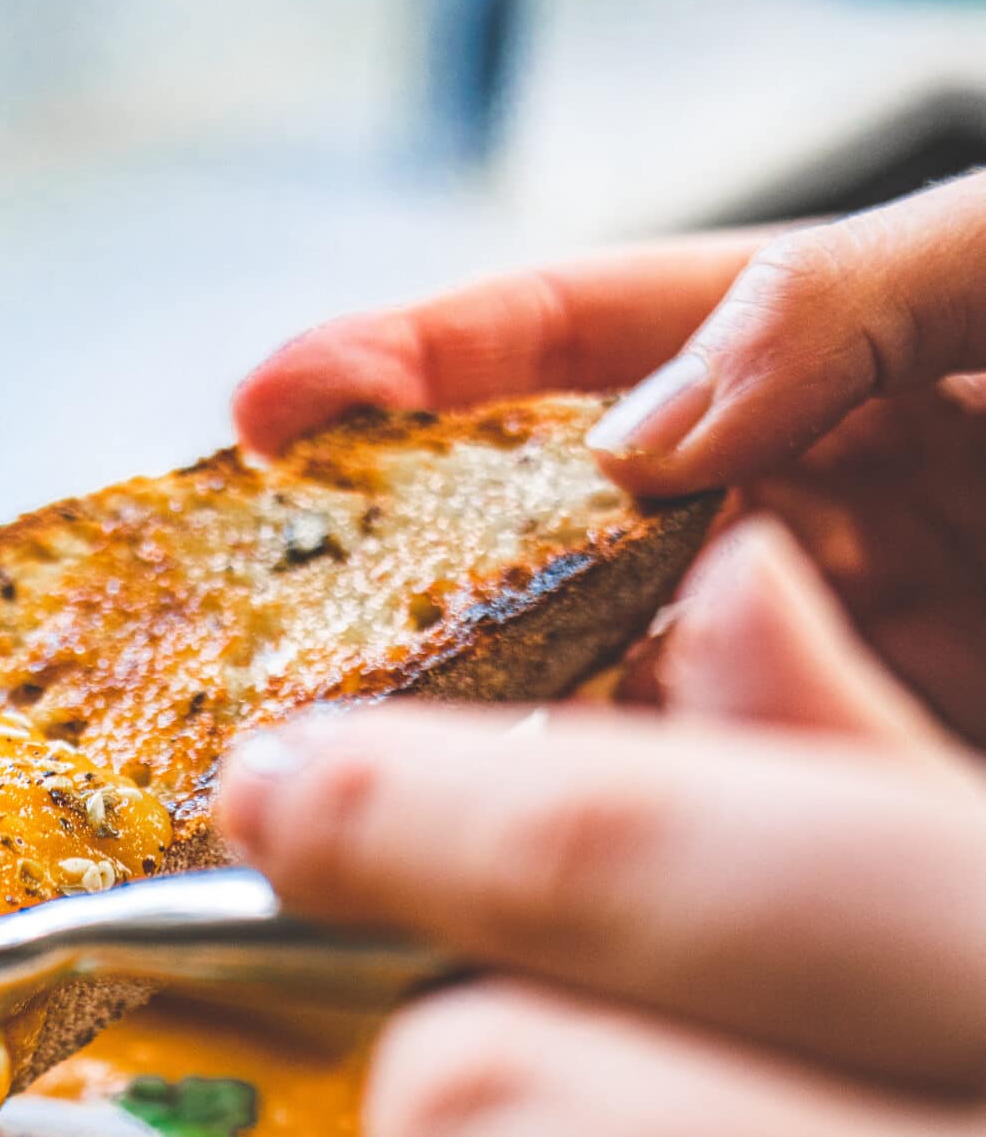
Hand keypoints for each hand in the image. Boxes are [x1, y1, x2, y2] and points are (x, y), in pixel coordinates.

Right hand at [234, 175, 985, 744]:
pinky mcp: (867, 754)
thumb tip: (643, 435)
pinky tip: (583, 831)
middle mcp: (790, 492)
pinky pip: (722, 794)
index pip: (573, 340)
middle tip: (303, 642)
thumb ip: (833, 305)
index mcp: (804, 344)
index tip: (270, 403)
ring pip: (619, 685)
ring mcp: (823, 634)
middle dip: (427, 584)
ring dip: (523, 722)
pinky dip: (647, 816)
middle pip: (556, 538)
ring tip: (426, 758)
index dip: (409, 364)